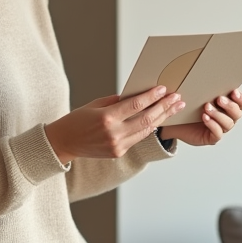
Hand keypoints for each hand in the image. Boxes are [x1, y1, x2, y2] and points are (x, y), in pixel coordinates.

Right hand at [45, 86, 185, 163]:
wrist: (64, 143)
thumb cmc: (78, 120)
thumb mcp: (96, 104)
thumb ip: (118, 101)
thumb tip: (139, 96)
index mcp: (107, 118)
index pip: (136, 105)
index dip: (152, 96)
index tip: (164, 89)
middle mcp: (114, 133)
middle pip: (147, 119)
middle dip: (164, 107)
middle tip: (177, 99)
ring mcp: (117, 145)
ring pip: (146, 130)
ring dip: (162, 118)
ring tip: (174, 108)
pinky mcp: (119, 153)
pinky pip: (138, 138)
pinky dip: (149, 128)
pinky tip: (159, 120)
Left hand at [159, 89, 241, 147]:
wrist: (175, 121)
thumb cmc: (188, 106)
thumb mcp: (196, 93)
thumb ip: (203, 85)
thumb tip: (203, 70)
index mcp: (228, 105)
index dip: (241, 98)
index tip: (234, 91)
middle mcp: (227, 117)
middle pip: (237, 113)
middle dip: (229, 106)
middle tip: (219, 99)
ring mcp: (221, 128)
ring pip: (228, 123)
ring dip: (219, 115)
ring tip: (207, 108)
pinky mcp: (212, 137)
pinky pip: (218, 133)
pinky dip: (213, 125)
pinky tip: (205, 118)